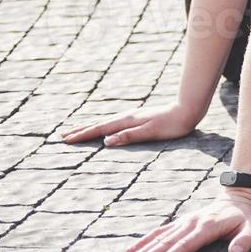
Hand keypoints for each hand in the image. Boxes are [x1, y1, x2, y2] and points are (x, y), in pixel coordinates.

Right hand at [61, 102, 200, 146]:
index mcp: (127, 121)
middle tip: (62, 136)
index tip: (66, 140)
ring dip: (90, 127)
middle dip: (81, 130)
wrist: (188, 109)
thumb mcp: (151, 132)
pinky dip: (103, 125)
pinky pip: (114, 122)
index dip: (83, 135)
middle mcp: (127, 116)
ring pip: (105, 122)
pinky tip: (105, 128)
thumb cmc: (172, 124)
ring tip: (77, 130)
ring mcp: (132, 116)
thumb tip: (106, 141)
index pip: (100, 129)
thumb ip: (129, 136)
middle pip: (99, 124)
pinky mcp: (138, 118)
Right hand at [125, 187, 250, 251]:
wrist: (241, 198)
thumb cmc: (247, 218)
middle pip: (168, 241)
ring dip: (144, 248)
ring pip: (161, 236)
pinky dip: (146, 239)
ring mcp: (186, 221)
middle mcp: (193, 222)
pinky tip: (132, 248)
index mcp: (208, 226)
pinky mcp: (182, 222)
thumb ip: (244, 241)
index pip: (186, 244)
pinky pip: (161, 231)